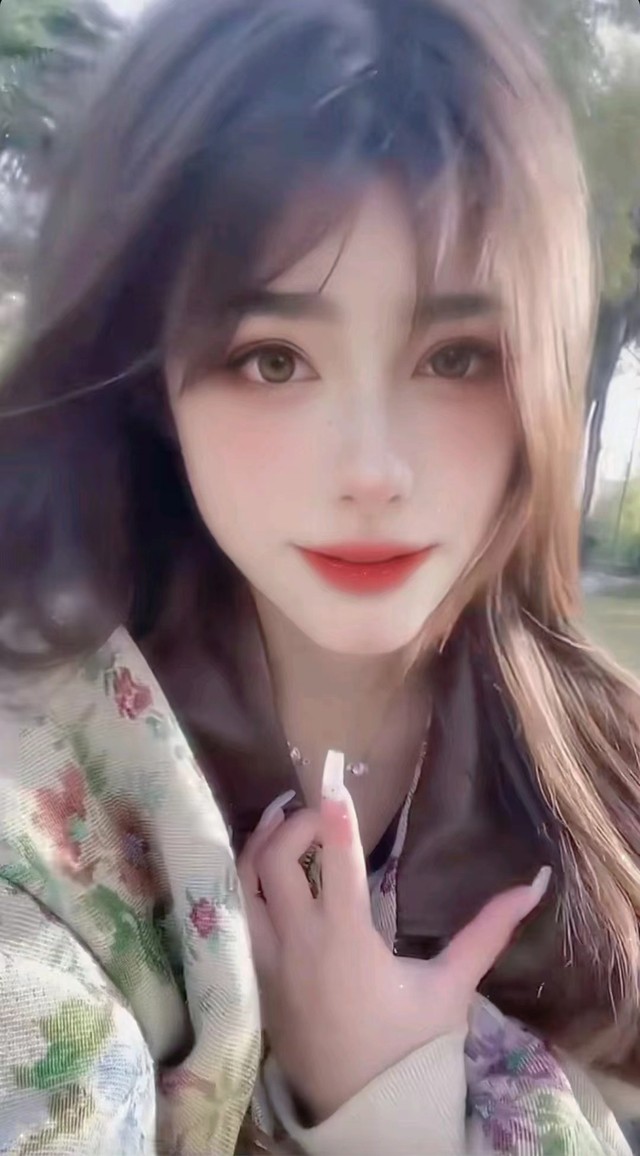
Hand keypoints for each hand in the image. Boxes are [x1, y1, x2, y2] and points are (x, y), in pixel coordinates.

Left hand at [238, 791, 549, 1123]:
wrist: (360, 1108)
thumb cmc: (408, 1046)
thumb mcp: (451, 987)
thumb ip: (488, 932)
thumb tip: (532, 884)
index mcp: (347, 940)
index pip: (335, 862)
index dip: (335, 814)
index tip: (333, 775)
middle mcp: (299, 943)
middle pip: (276, 860)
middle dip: (296, 821)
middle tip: (322, 808)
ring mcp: (269, 960)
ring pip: (244, 882)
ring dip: (260, 844)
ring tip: (284, 820)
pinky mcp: (255, 975)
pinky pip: (237, 913)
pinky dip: (247, 879)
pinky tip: (265, 866)